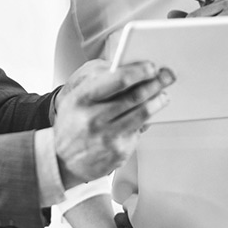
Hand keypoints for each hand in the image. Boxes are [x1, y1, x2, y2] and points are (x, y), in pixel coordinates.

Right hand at [53, 59, 174, 185]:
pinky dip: (144, 122)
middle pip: (136, 96)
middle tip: (166, 77)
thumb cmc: (72, 126)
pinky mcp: (118, 153)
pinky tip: (144, 117)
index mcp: (82, 99)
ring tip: (162, 95)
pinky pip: (139, 132)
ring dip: (158, 101)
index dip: (140, 71)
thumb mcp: (75, 99)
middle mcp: (94, 119)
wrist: (61, 161)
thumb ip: (99, 83)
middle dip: (156, 83)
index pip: (118, 80)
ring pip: (143, 114)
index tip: (151, 67)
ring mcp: (107, 138)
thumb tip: (130, 70)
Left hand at [164, 0, 227, 81]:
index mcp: (215, 3)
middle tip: (189, 41)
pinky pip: (215, 27)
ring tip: (208, 46)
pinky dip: (210, 37)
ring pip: (203, 21)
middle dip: (188, 29)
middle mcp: (224, 3)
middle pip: (195, 13)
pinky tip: (216, 42)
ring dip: (199, 36)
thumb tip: (171, 14)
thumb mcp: (206, 31)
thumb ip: (190, 21)